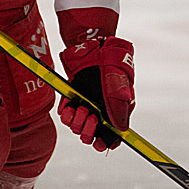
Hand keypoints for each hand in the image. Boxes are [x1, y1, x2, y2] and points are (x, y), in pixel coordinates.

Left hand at [57, 37, 134, 151]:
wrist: (93, 44)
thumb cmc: (112, 61)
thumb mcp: (119, 79)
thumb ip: (119, 103)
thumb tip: (122, 129)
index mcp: (118, 111)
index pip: (113, 138)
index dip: (106, 144)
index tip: (100, 144)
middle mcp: (102, 112)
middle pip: (93, 137)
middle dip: (89, 132)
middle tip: (91, 116)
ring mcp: (86, 106)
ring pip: (78, 129)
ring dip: (78, 123)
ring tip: (81, 107)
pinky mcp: (73, 100)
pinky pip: (66, 117)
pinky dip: (67, 115)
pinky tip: (71, 105)